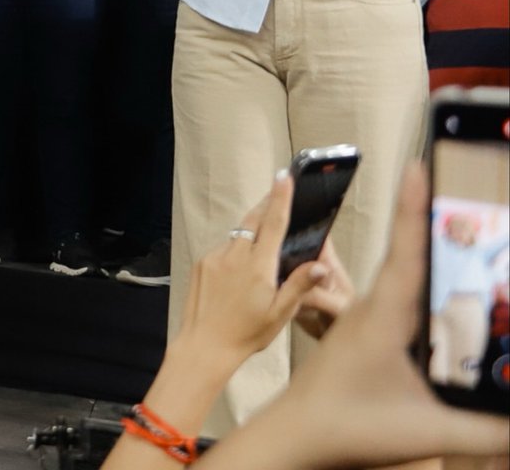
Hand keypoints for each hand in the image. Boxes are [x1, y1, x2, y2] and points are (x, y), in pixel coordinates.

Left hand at [176, 172, 328, 364]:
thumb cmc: (246, 334)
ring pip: (237, 236)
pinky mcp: (202, 263)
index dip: (280, 198)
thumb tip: (320, 265)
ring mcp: (216, 257)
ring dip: (250, 235)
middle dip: (266, 205)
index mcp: (258, 267)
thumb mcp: (278, 315)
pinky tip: (237, 273)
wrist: (203, 347)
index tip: (284, 177)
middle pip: (253, 220)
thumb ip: (299, 286)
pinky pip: (223, 250)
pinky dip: (234, 252)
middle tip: (276, 192)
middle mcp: (236, 256)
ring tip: (260, 249)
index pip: (273, 223)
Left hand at [262, 165, 508, 468]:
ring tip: (447, 222)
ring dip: (422, 251)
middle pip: (409, 254)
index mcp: (385, 314)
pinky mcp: (363, 330)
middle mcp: (373, 305)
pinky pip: (392, 296)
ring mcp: (365, 315)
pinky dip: (415, 285)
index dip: (414, 207)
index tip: (416, 167)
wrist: (295, 435)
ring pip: (400, 276)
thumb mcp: (427, 430)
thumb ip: (484, 428)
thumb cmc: (347, 425)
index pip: (406, 249)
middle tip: (448, 183)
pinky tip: (436, 293)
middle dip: (430, 219)